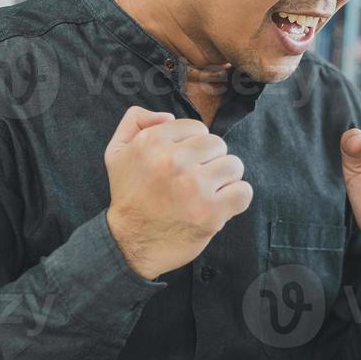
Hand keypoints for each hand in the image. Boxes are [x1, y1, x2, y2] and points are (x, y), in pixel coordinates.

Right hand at [104, 107, 253, 279]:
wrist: (129, 243)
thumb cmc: (128, 196)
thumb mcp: (116, 151)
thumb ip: (136, 121)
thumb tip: (168, 116)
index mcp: (152, 142)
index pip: (197, 128)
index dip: (193, 146)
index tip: (183, 164)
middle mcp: (173, 161)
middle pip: (218, 144)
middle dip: (210, 161)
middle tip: (195, 180)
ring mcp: (194, 186)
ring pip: (233, 165)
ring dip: (224, 179)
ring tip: (207, 192)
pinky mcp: (211, 211)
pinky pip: (244, 191)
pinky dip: (236, 199)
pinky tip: (219, 205)